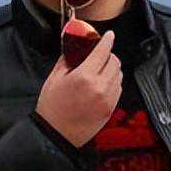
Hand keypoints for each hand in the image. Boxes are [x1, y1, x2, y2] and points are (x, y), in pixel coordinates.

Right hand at [35, 29, 121, 147]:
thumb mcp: (54, 78)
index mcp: (84, 77)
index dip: (107, 40)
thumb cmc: (52, 108)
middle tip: (99, 55)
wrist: (55, 135)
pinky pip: (118, 88)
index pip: (103, 51)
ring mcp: (107, 99)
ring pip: (119, 75)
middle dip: (108, 55)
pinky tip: (101, 84)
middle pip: (114, 62)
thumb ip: (67, 59)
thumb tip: (74, 46)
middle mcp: (99, 87)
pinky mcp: (110, 109)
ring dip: (112, 68)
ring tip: (99, 70)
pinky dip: (113, 82)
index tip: (109, 35)